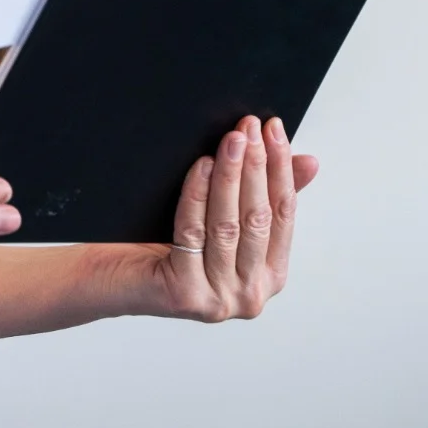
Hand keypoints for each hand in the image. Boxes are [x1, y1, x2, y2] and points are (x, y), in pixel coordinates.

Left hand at [147, 116, 319, 321]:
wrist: (118, 278)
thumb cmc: (169, 245)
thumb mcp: (224, 219)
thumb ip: (263, 196)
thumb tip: (309, 161)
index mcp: (270, 276)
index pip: (284, 214)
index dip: (281, 168)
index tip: (274, 129)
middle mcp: (251, 295)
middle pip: (257, 218)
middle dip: (255, 166)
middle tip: (248, 127)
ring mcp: (221, 300)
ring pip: (228, 225)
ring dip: (230, 176)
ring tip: (230, 140)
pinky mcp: (187, 295)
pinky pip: (193, 232)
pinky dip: (198, 195)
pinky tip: (201, 166)